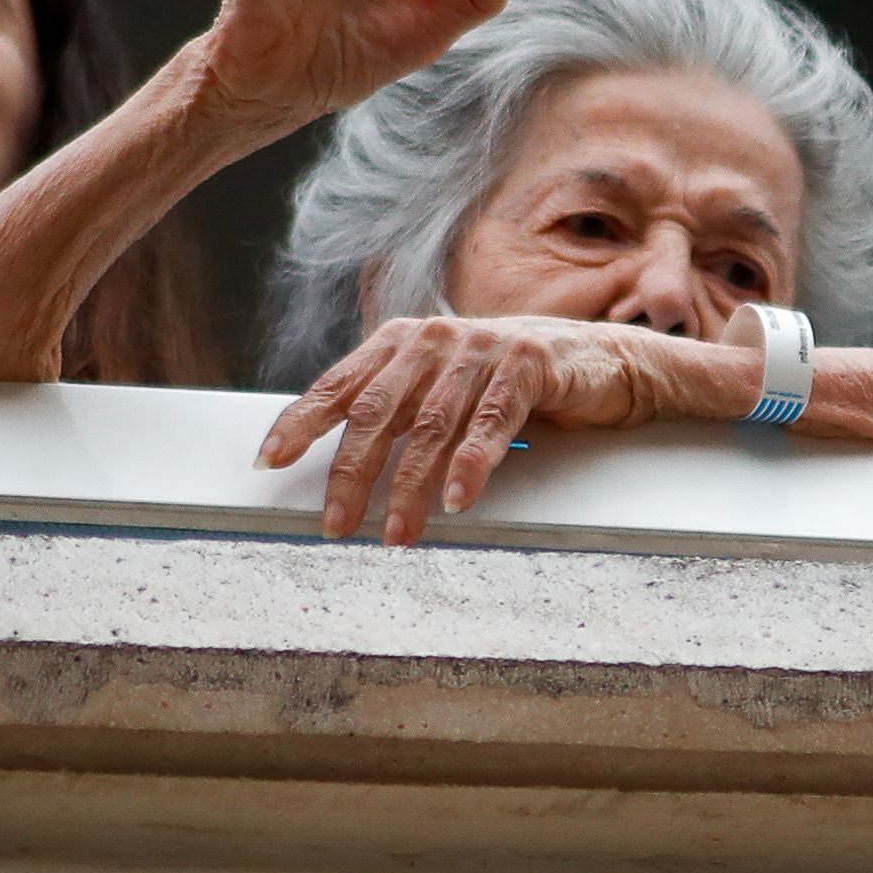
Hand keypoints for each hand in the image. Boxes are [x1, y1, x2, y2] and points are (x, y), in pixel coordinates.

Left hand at [256, 316, 741, 545]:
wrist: (604, 360)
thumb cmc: (512, 381)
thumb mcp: (444, 388)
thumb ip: (397, 409)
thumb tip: (340, 463)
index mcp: (404, 341)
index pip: (340, 383)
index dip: (300, 422)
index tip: (268, 462)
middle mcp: (436, 338)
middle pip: (378, 411)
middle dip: (351, 473)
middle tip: (335, 523)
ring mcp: (483, 349)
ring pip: (431, 425)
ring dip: (408, 486)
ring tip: (395, 534)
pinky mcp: (529, 365)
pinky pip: (492, 421)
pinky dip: (472, 464)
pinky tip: (457, 501)